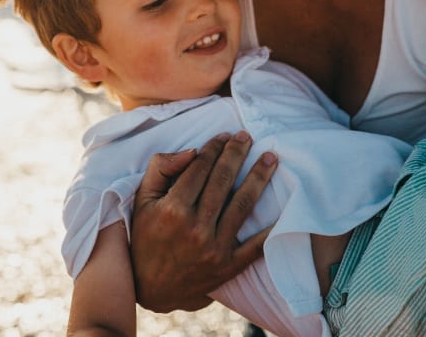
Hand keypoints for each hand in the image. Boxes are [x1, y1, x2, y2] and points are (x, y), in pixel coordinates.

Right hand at [130, 132, 277, 312]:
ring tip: (270, 158)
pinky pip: (255, 246)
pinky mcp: (228, 267)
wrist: (149, 289)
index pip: (200, 168)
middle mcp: (195, 228)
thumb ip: (161, 168)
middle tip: (247, 136)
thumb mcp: (142, 200)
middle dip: (237, 153)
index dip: (214, 148)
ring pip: (243, 204)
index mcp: (173, 209)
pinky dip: (271, 228)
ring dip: (259, 177)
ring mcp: (214, 249)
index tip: (224, 136)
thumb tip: (192, 150)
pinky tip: (284, 208)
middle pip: (223, 180)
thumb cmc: (146, 237)